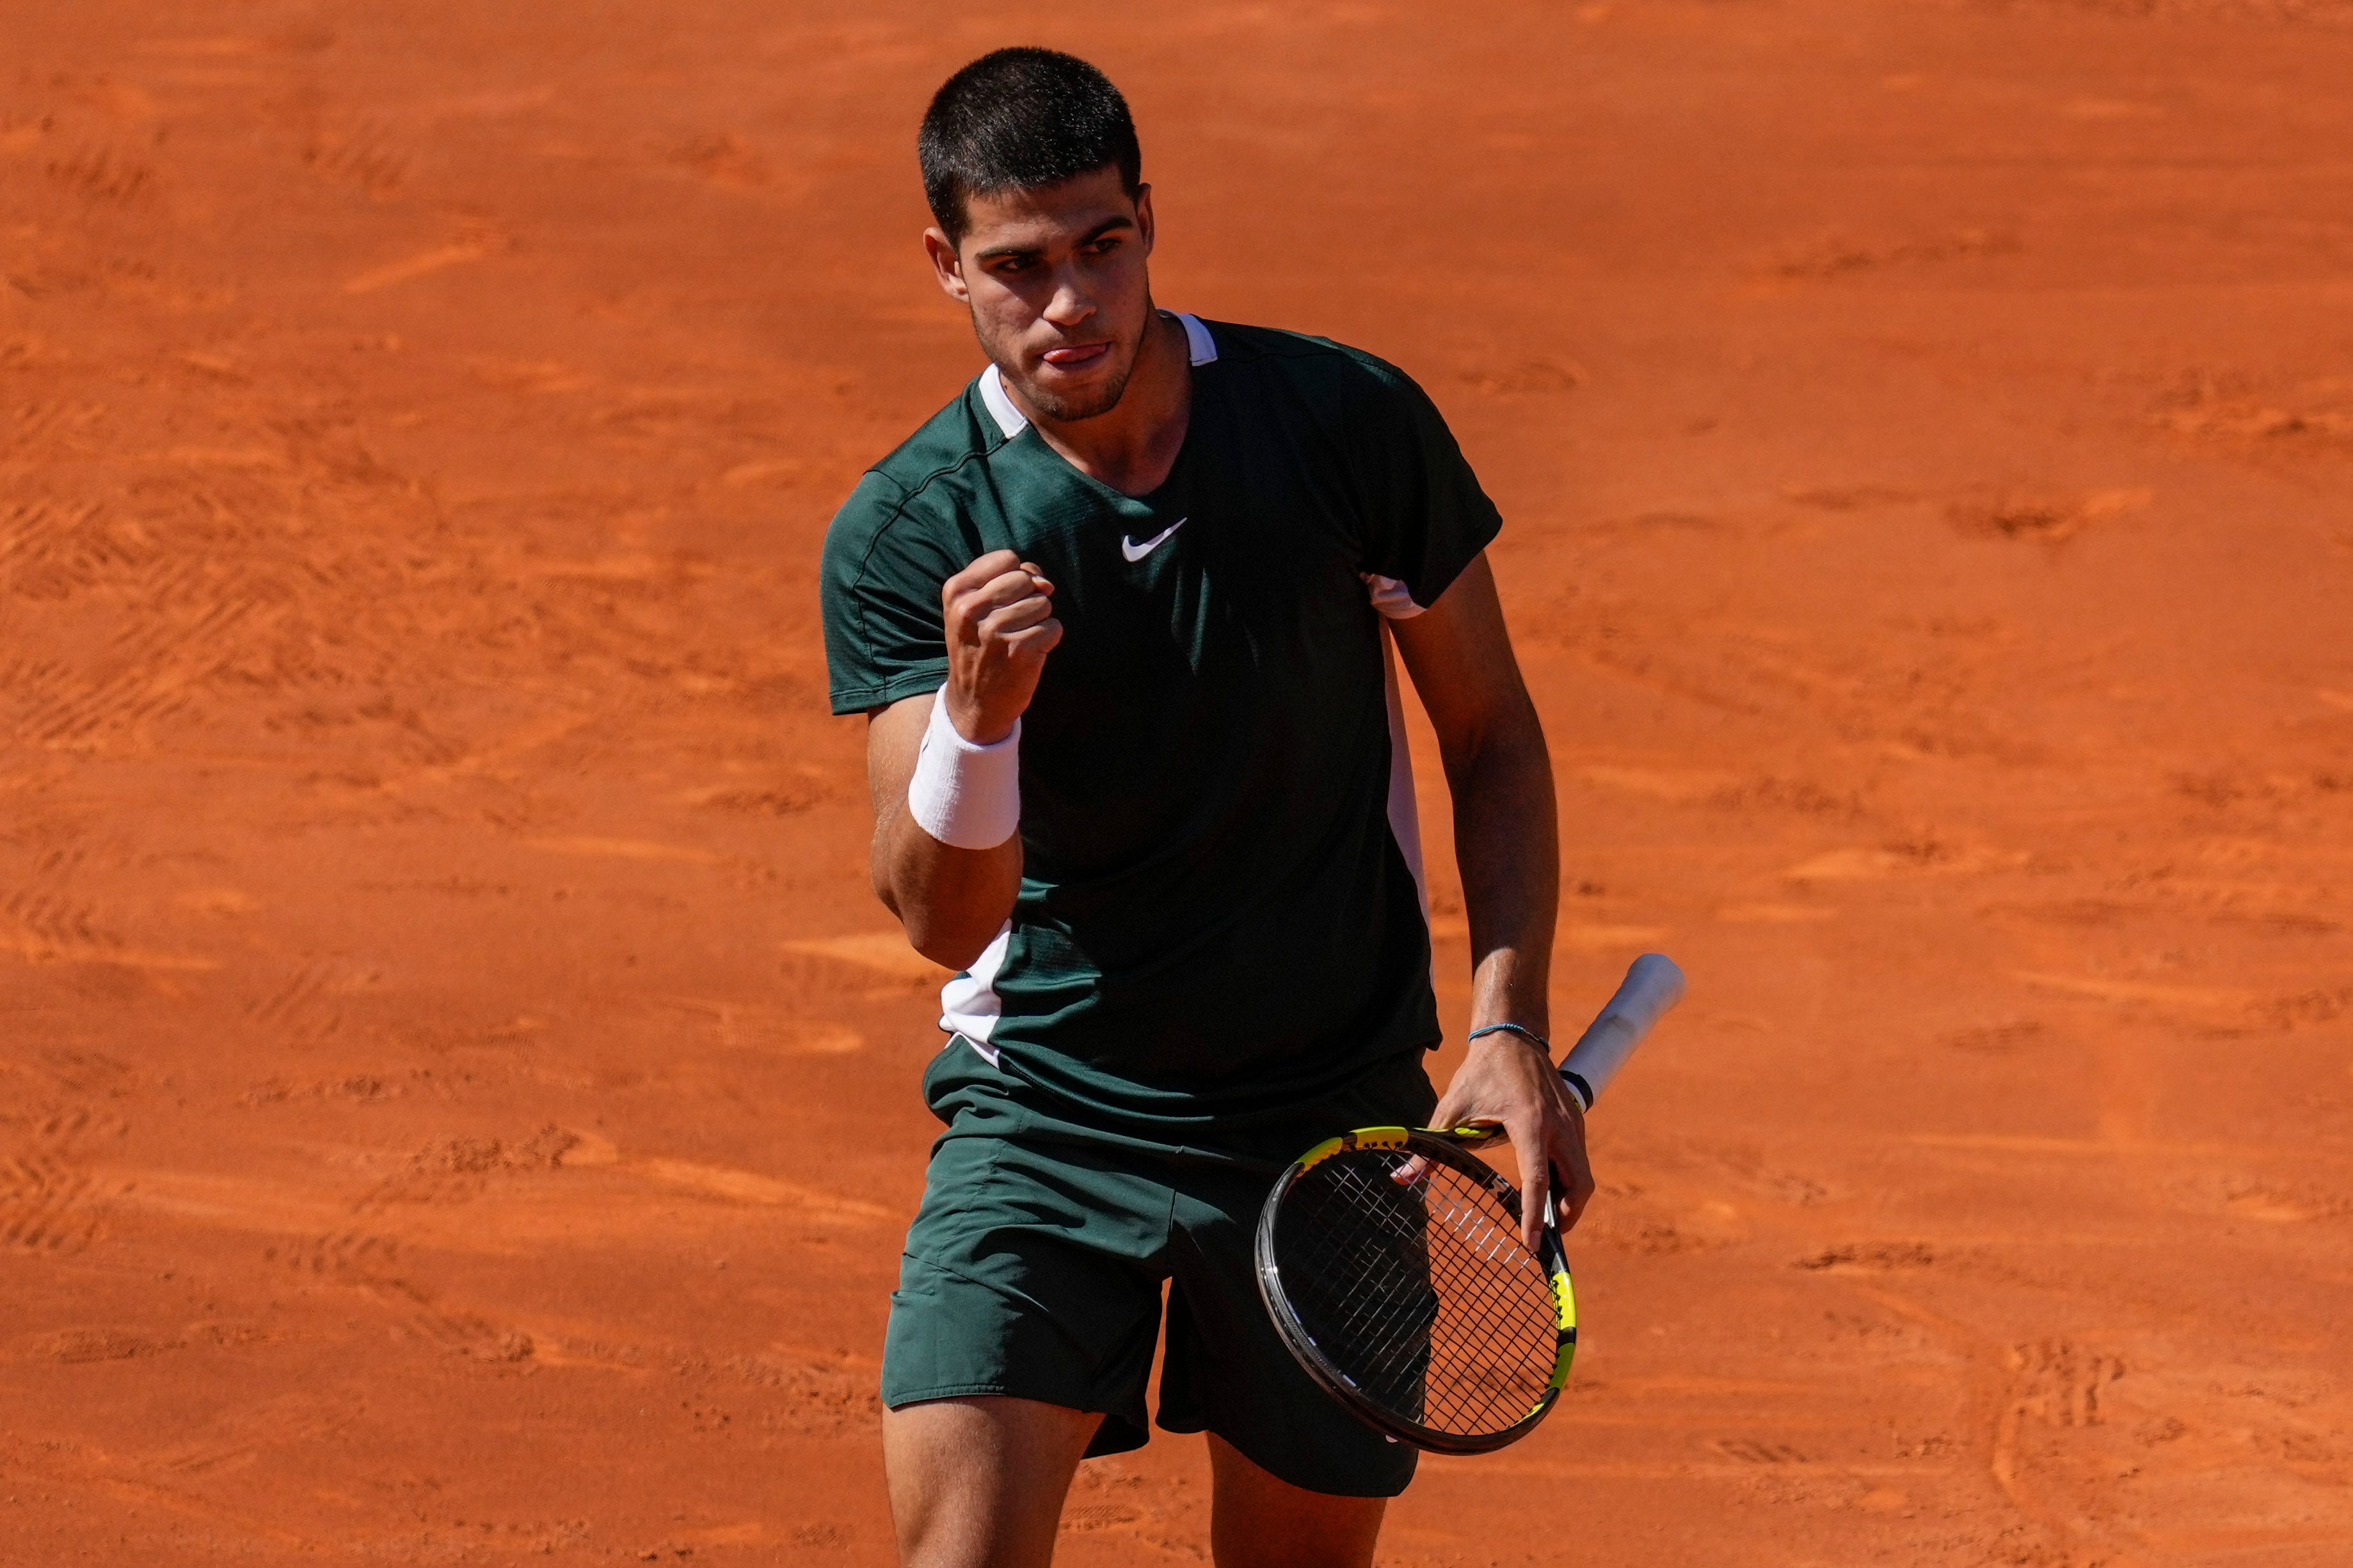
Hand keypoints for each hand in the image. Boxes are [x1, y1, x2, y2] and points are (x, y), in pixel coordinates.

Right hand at [940, 549, 1060, 743]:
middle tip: (1011, 624)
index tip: (1004, 600)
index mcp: (956, 591)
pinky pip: (1054, 627)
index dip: (1016, 576)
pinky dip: (1048, 640)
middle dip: (1028, 598)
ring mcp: (995, 631)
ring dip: (1038, 621)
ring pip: (1043, 603)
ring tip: (1017, 639)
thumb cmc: (979, 646)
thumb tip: (1045, 583)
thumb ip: (1008, 580)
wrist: (974, 701)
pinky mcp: (1020, 651)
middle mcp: (971, 609)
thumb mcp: (975, 608)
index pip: (1007, 559)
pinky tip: (1028, 653)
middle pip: (1027, 579)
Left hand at [1430, 1031, 1595, 1248]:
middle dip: (1565, 1216)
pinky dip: (1569, 1180)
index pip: (1537, 1179)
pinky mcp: (1575, 1120)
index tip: (1532, 1244)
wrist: (1512, 1037)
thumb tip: (1401, 1179)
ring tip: (1543, 1217)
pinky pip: (1580, 1160)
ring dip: (1569, 1200)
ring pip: (1584, 1175)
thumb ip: (1431, 1147)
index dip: (1534, 1215)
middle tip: (1544, 1235)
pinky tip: (1547, 1189)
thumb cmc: (1481, 1073)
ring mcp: (1572, 1122)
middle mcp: (1558, 1125)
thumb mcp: (1452, 1108)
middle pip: (1578, 1185)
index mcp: (1528, 1123)